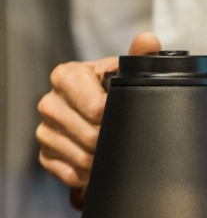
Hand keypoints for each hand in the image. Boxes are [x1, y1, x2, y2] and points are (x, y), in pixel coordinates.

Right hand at [37, 32, 160, 206]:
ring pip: (80, 158)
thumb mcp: (124, 74)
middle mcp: (51, 102)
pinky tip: (99, 167)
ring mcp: (46, 130)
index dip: (114, 118)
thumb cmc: (113, 94)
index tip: (126, 121)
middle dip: (111, 143)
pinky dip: (88, 176)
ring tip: (114, 154)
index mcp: (67, 76)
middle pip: (88, 136)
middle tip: (125, 142)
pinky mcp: (46, 156)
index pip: (93, 106)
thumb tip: (149, 41)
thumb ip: (140, 58)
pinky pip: (70, 174)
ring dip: (102, 162)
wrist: (100, 119)